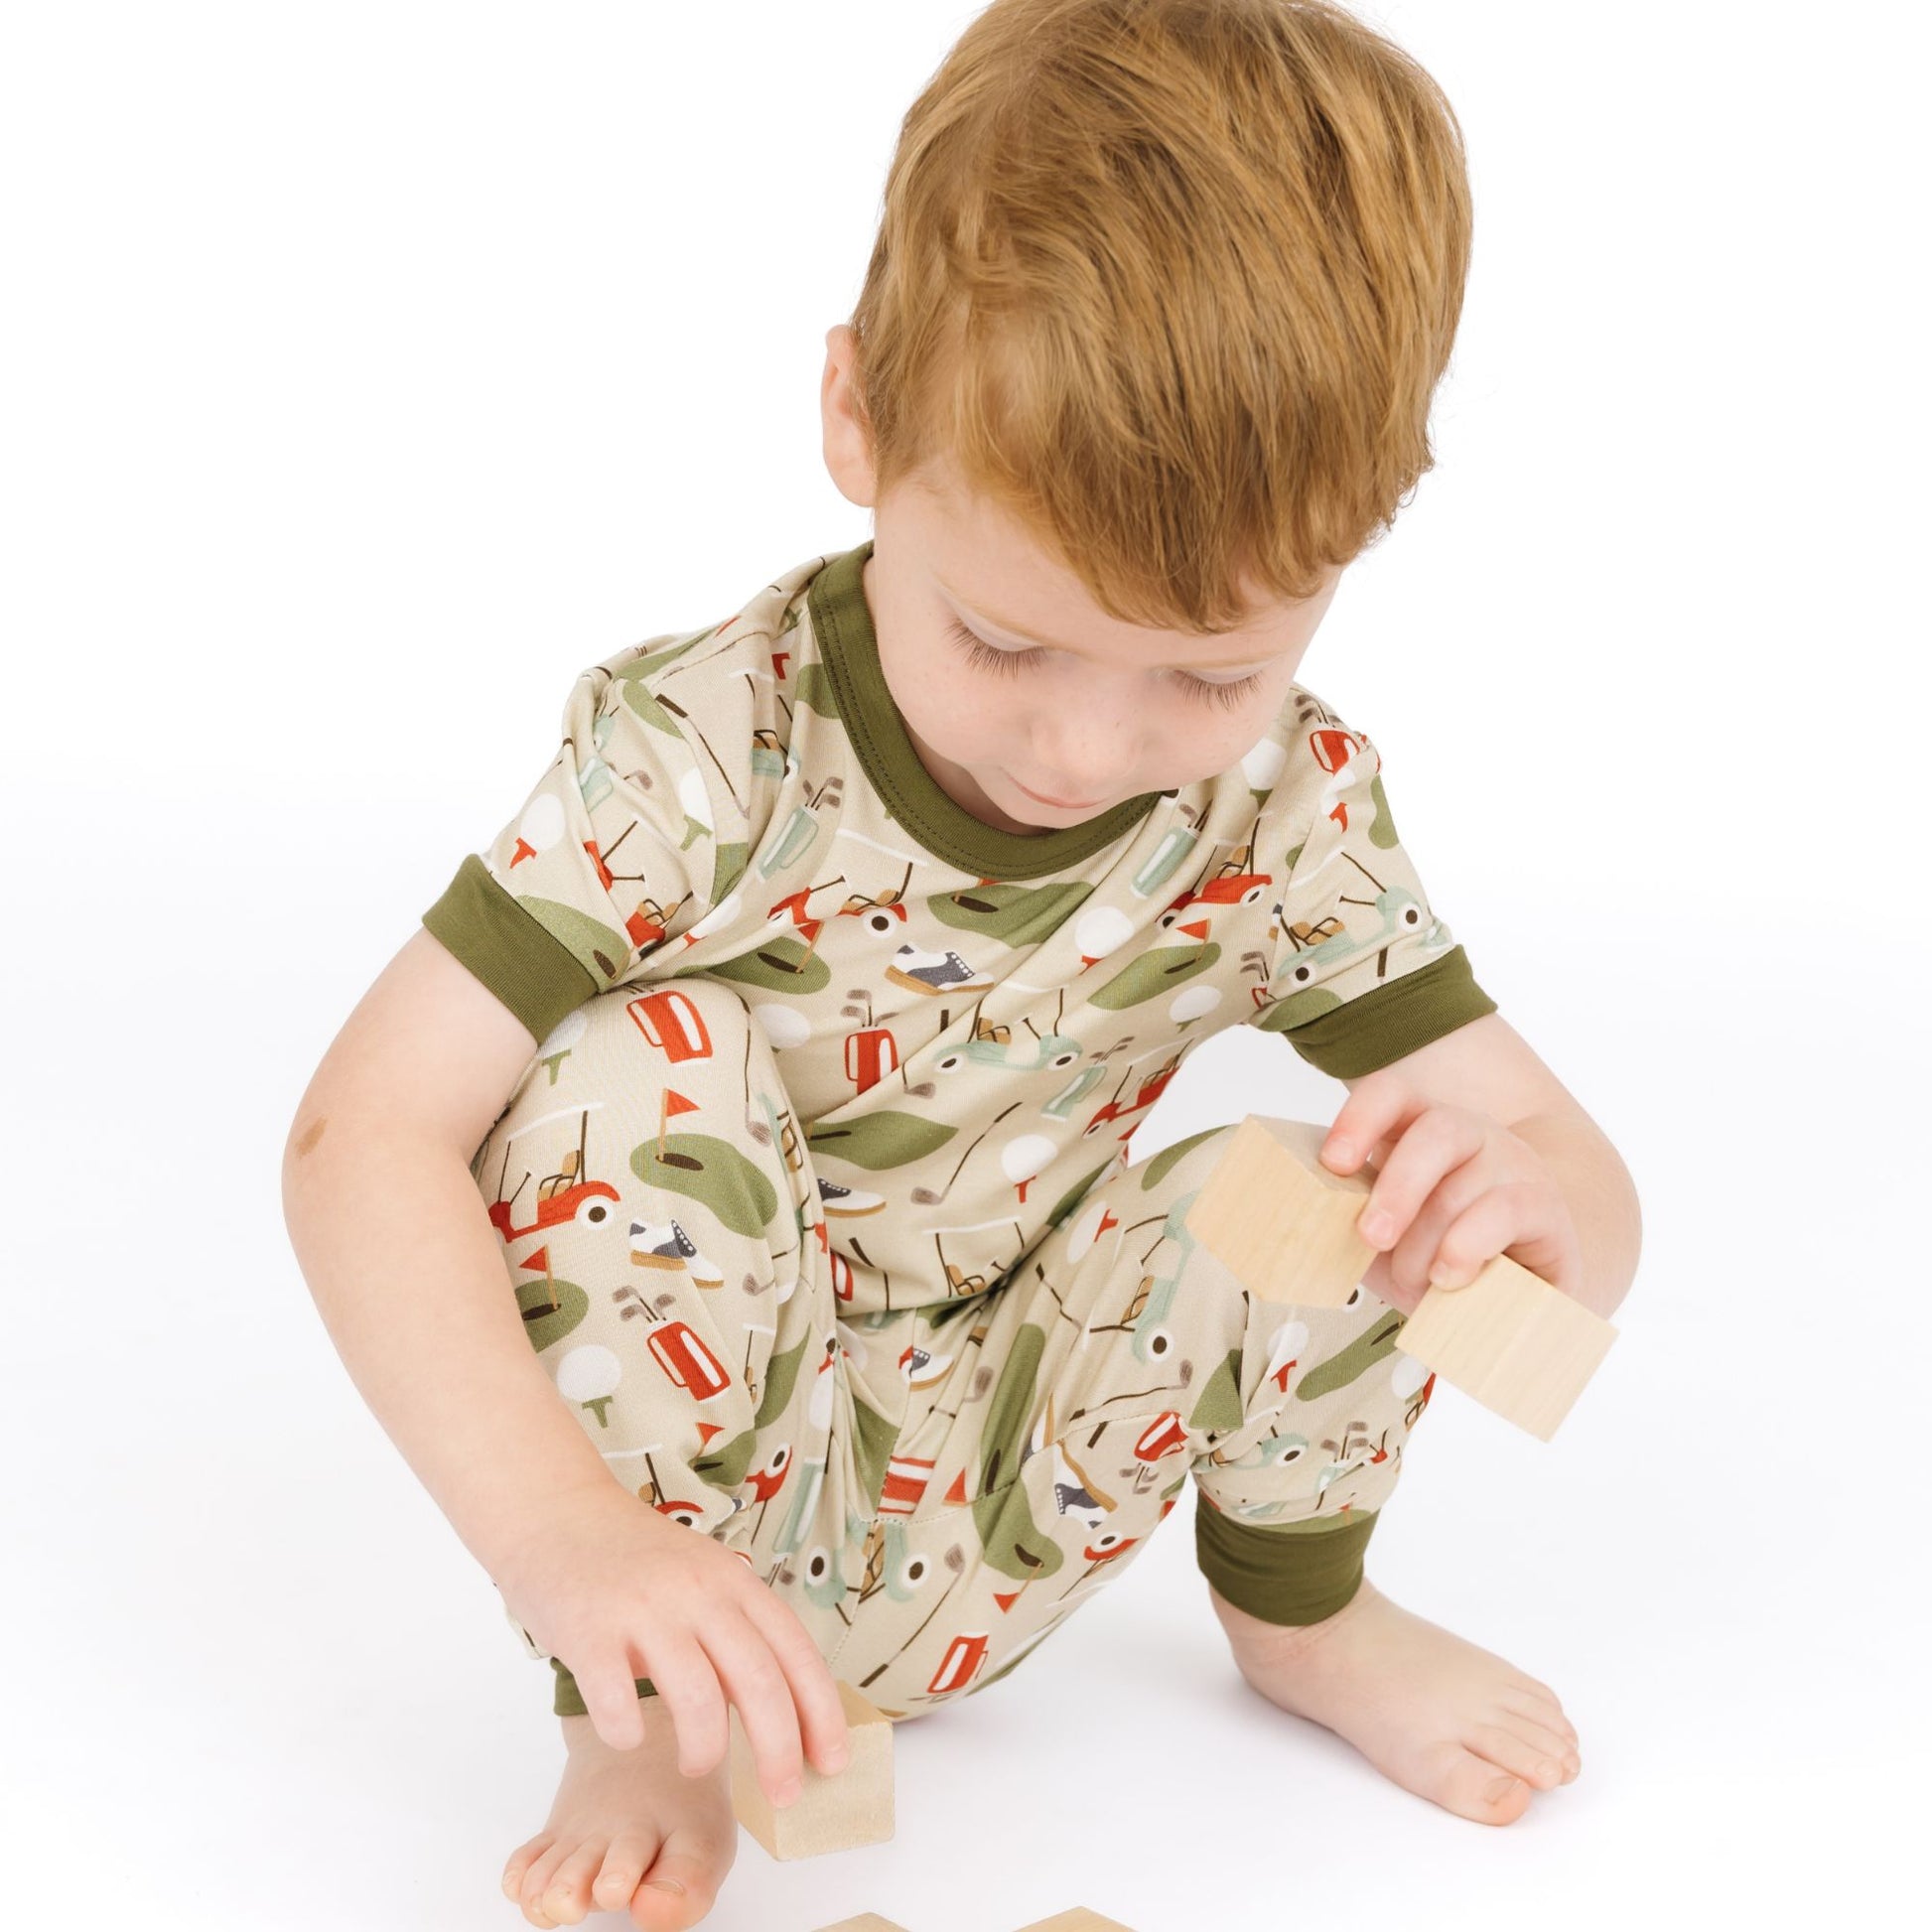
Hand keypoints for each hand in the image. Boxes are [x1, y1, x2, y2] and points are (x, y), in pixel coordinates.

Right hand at [489, 1481, 850, 1805]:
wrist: (557, 1513)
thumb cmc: (636, 1561)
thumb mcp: (704, 1578)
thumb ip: (739, 1631)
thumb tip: (788, 1715)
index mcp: (733, 1581)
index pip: (795, 1652)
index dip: (822, 1712)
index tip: (833, 1763)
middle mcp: (696, 1592)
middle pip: (758, 1682)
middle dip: (779, 1750)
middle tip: (784, 1795)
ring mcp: (642, 1610)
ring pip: (698, 1700)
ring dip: (705, 1750)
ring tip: (694, 1765)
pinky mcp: (588, 1631)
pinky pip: (618, 1704)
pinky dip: (629, 1734)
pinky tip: (627, 1734)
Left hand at [1318, 1083, 1582, 1317]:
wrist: (1516, 1291)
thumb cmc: (1437, 1257)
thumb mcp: (1385, 1241)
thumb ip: (1350, 1223)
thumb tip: (1301, 1225)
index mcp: (1420, 1129)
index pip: (1392, 1094)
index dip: (1361, 1119)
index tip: (1333, 1162)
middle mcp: (1471, 1134)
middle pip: (1436, 1130)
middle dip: (1397, 1186)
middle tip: (1371, 1236)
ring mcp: (1513, 1164)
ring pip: (1463, 1186)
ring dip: (1427, 1242)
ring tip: (1415, 1279)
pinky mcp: (1543, 1206)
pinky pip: (1505, 1211)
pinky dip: (1467, 1247)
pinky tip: (1449, 1276)